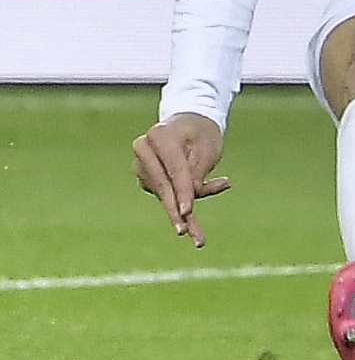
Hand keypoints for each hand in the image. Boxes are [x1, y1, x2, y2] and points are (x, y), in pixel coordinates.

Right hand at [132, 113, 227, 245]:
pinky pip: (165, 195)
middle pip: (162, 185)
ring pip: (163, 194)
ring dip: (181, 213)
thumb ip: (197, 174)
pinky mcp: (146, 178)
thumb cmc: (202, 134)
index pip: (174, 169)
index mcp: (160, 136)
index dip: (182, 191)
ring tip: (198, 236)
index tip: (187, 211)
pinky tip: (195, 226)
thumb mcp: (208, 149)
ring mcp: (142, 164)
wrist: (189, 123)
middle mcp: (144, 149)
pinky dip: (180, 207)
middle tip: (184, 232)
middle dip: (175, 210)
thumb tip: (187, 203)